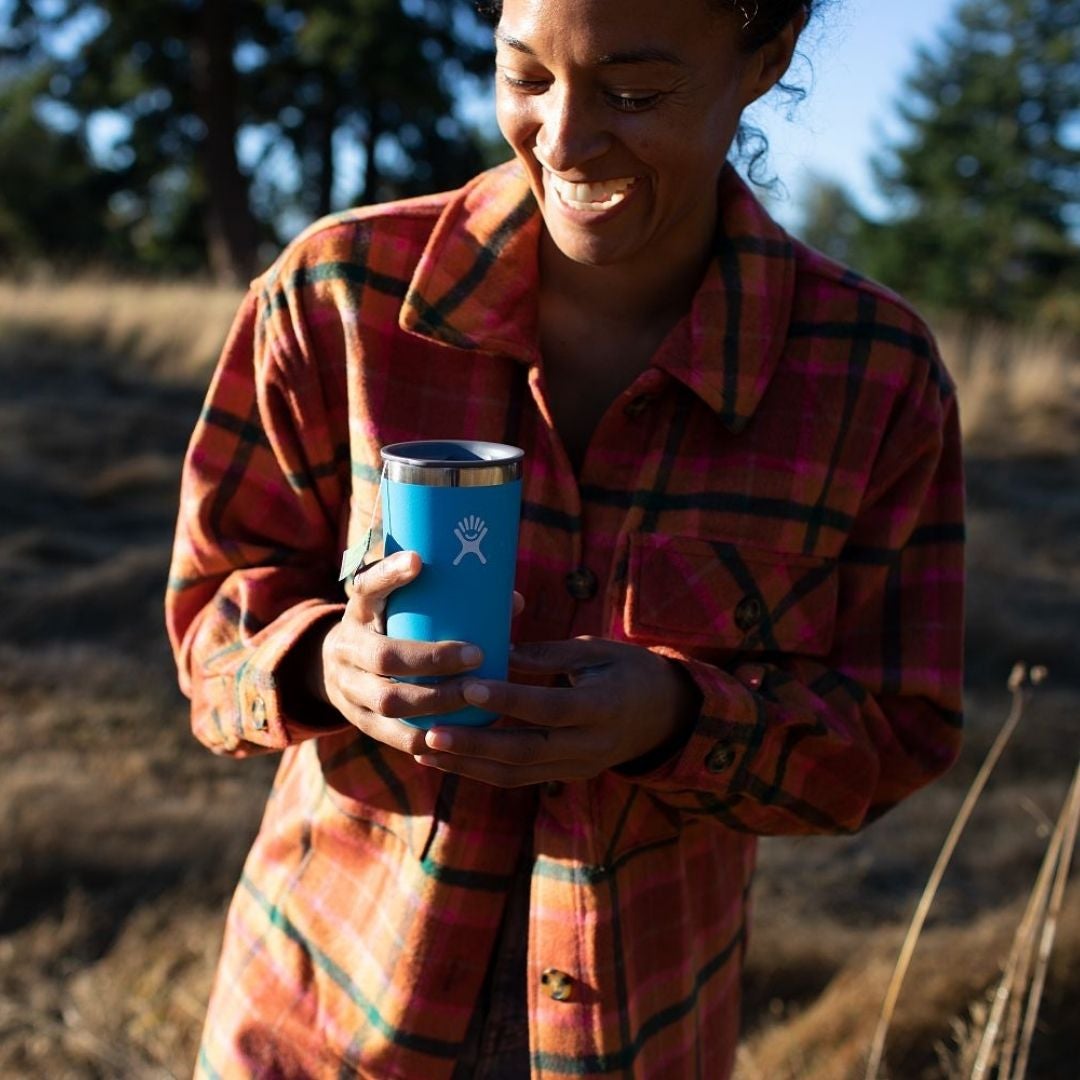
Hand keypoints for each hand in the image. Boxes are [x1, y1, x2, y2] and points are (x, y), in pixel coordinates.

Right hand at [311, 551, 520, 756]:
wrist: (332, 666)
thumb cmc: (387, 626)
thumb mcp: (399, 605)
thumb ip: (446, 598)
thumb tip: (514, 602)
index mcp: (358, 610)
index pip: (366, 586)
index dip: (389, 574)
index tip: (419, 560)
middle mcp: (346, 646)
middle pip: (385, 656)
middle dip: (434, 659)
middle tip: (477, 656)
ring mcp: (347, 686)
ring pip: (388, 700)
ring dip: (436, 701)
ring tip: (474, 696)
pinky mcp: (356, 720)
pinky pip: (388, 733)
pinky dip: (422, 736)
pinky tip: (453, 736)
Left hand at [414, 636, 701, 786]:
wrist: (665, 715)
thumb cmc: (627, 669)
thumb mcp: (597, 652)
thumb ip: (548, 655)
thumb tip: (497, 650)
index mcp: (603, 706)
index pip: (549, 708)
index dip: (508, 700)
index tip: (468, 687)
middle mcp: (590, 745)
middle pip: (526, 752)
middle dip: (475, 745)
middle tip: (430, 732)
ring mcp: (577, 767)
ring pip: (516, 774)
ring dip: (468, 765)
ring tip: (424, 750)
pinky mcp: (565, 776)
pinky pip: (518, 778)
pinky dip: (480, 771)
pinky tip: (446, 759)